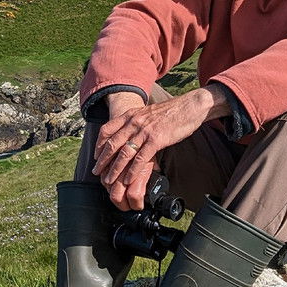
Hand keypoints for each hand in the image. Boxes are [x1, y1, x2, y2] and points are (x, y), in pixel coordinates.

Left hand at [92, 87, 228, 209]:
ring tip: (109, 180)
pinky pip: (141, 158)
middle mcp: (134, 122)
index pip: (107, 129)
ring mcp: (145, 131)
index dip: (99, 144)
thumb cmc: (171, 112)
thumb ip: (137, 122)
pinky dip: (133, 171)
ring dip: (115, 169)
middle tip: (96, 172)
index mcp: (131, 115)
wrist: (190, 106)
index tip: (96, 156)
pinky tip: (128, 179)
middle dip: (102, 160)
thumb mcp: (148, 113)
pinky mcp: (156, 140)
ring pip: (124, 153)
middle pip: (112, 143)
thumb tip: (131, 134)